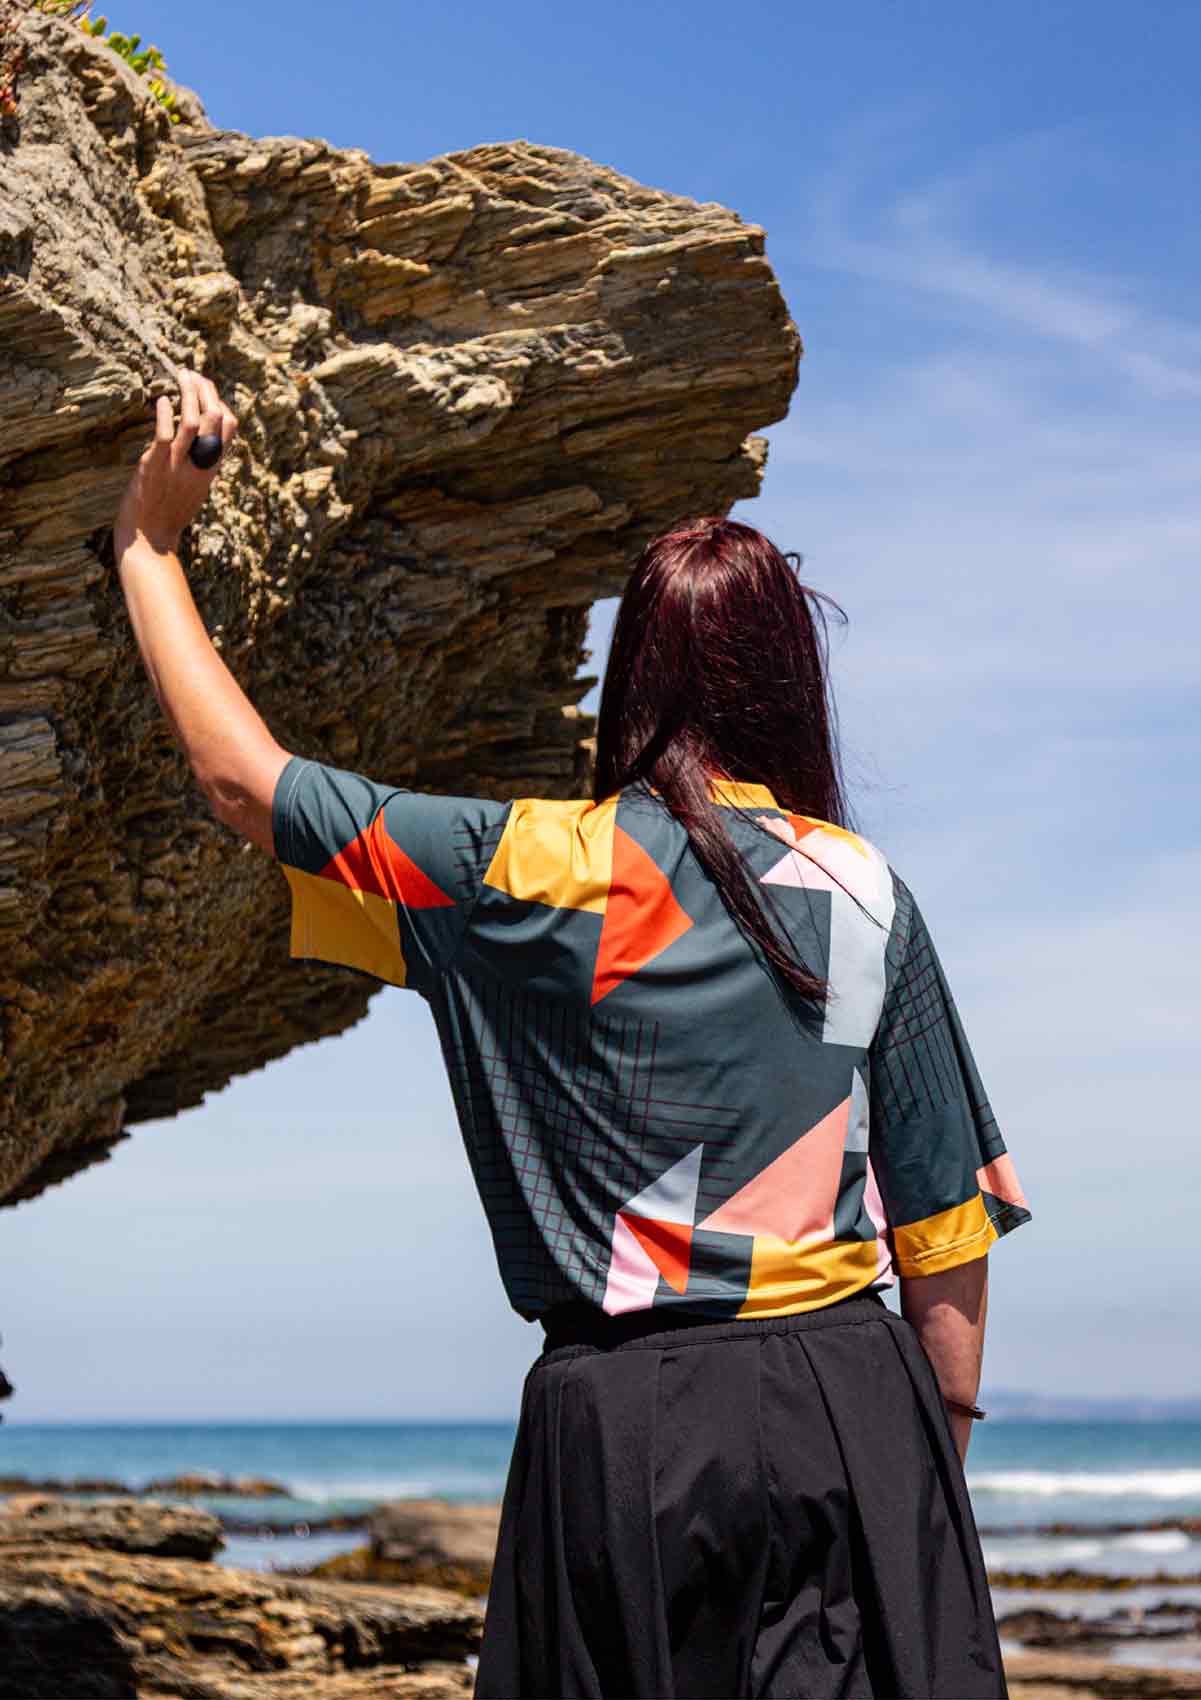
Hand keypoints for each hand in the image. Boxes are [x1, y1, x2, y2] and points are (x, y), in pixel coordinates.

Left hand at [113, 369, 238, 561]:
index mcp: (210, 469)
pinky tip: (163, 400)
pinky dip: (166, 414)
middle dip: (207, 390)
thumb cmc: (167, 515)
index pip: (229, 429)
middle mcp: (199, 464)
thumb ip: (198, 465)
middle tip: (192, 373)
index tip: (206, 389)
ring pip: (194, 421)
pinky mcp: (156, 466)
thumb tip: (199, 441)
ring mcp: (178, 465)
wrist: (149, 539)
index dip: (221, 403)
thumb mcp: (193, 489)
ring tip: (181, 375)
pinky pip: (166, 435)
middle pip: (217, 419)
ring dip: (189, 393)